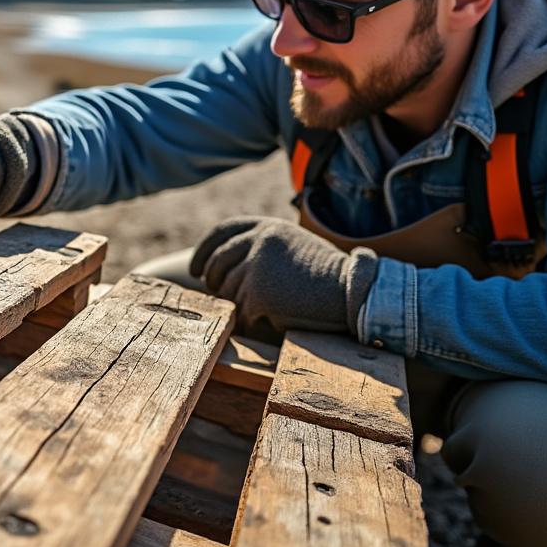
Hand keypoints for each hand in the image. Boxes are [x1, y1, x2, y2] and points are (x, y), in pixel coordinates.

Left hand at [189, 216, 377, 334]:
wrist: (351, 290)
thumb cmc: (325, 274)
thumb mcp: (292, 246)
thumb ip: (261, 247)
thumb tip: (224, 267)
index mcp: (266, 226)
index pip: (221, 233)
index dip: (203, 251)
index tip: (195, 269)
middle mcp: (258, 240)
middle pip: (216, 263)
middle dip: (214, 282)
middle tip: (221, 296)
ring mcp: (256, 264)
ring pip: (229, 291)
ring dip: (241, 304)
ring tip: (267, 307)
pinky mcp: (258, 291)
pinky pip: (243, 311)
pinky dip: (253, 320)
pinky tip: (272, 319)